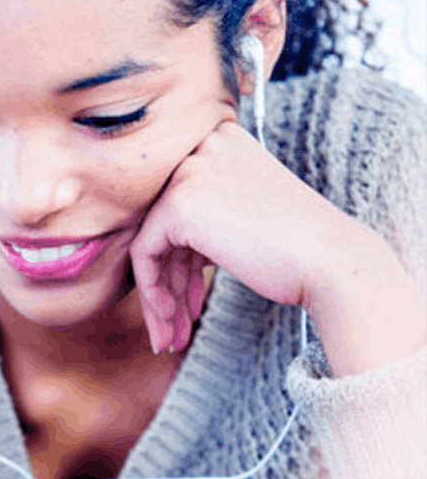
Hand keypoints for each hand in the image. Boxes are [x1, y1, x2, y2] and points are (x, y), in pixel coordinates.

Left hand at [129, 120, 357, 354]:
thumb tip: (155, 245)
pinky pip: (146, 254)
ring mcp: (188, 172)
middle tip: (171, 327)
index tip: (184, 300)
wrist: (333, 263)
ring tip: (168, 339)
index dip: (179, 259)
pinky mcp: (177, 203)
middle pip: (164, 225)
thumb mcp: (243, 212)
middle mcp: (201, 146)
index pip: (179, 203)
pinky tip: (172, 323)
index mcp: (221, 139)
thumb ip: (203, 214)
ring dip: (160, 297)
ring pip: (152, 243)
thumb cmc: (298, 248)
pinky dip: (154, 292)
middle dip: (168, 283)